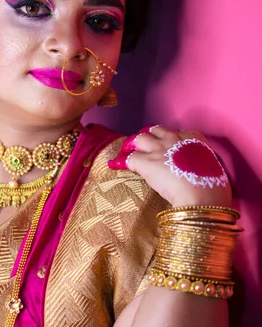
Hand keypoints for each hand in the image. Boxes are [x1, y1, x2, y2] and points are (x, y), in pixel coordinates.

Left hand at [109, 125, 231, 207]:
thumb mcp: (212, 168)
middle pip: (156, 130)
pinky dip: (121, 162)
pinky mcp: (146, 162)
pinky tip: (114, 165)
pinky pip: (128, 158)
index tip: (167, 147)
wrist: (201, 196)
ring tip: (127, 151)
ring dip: (133, 144)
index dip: (170, 140)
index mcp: (194, 139)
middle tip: (144, 146)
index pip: (177, 132)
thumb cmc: (213, 188)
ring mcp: (158, 149)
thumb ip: (201, 165)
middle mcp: (174, 138)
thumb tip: (198, 172)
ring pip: (140, 138)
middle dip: (149, 137)